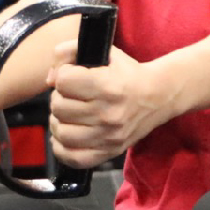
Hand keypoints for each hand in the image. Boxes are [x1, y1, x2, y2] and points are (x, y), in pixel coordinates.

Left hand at [46, 41, 176, 168]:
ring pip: (61, 132)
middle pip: (58, 107)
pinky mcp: (110, 151)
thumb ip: (69, 51)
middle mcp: (108, 113)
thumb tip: (50, 79)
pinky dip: (62, 148)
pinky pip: (73, 158)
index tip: (72, 76)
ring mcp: (109, 136)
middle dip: (59, 98)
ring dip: (58, 121)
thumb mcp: (105, 52)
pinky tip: (66, 135)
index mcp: (107, 85)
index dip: (63, 76)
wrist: (159, 96)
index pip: (63, 82)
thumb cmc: (128, 73)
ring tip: (67, 115)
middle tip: (70, 96)